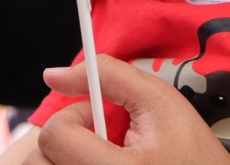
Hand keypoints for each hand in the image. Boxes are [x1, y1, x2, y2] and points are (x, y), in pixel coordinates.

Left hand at [24, 54, 229, 164]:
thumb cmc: (190, 148)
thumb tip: (53, 73)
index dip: (73, 115)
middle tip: (95, 136)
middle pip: (39, 162)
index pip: (55, 136)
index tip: (98, 117)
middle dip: (61, 139)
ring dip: (61, 157)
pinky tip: (94, 163)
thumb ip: (109, 75)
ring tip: (96, 153)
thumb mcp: (159, 100)